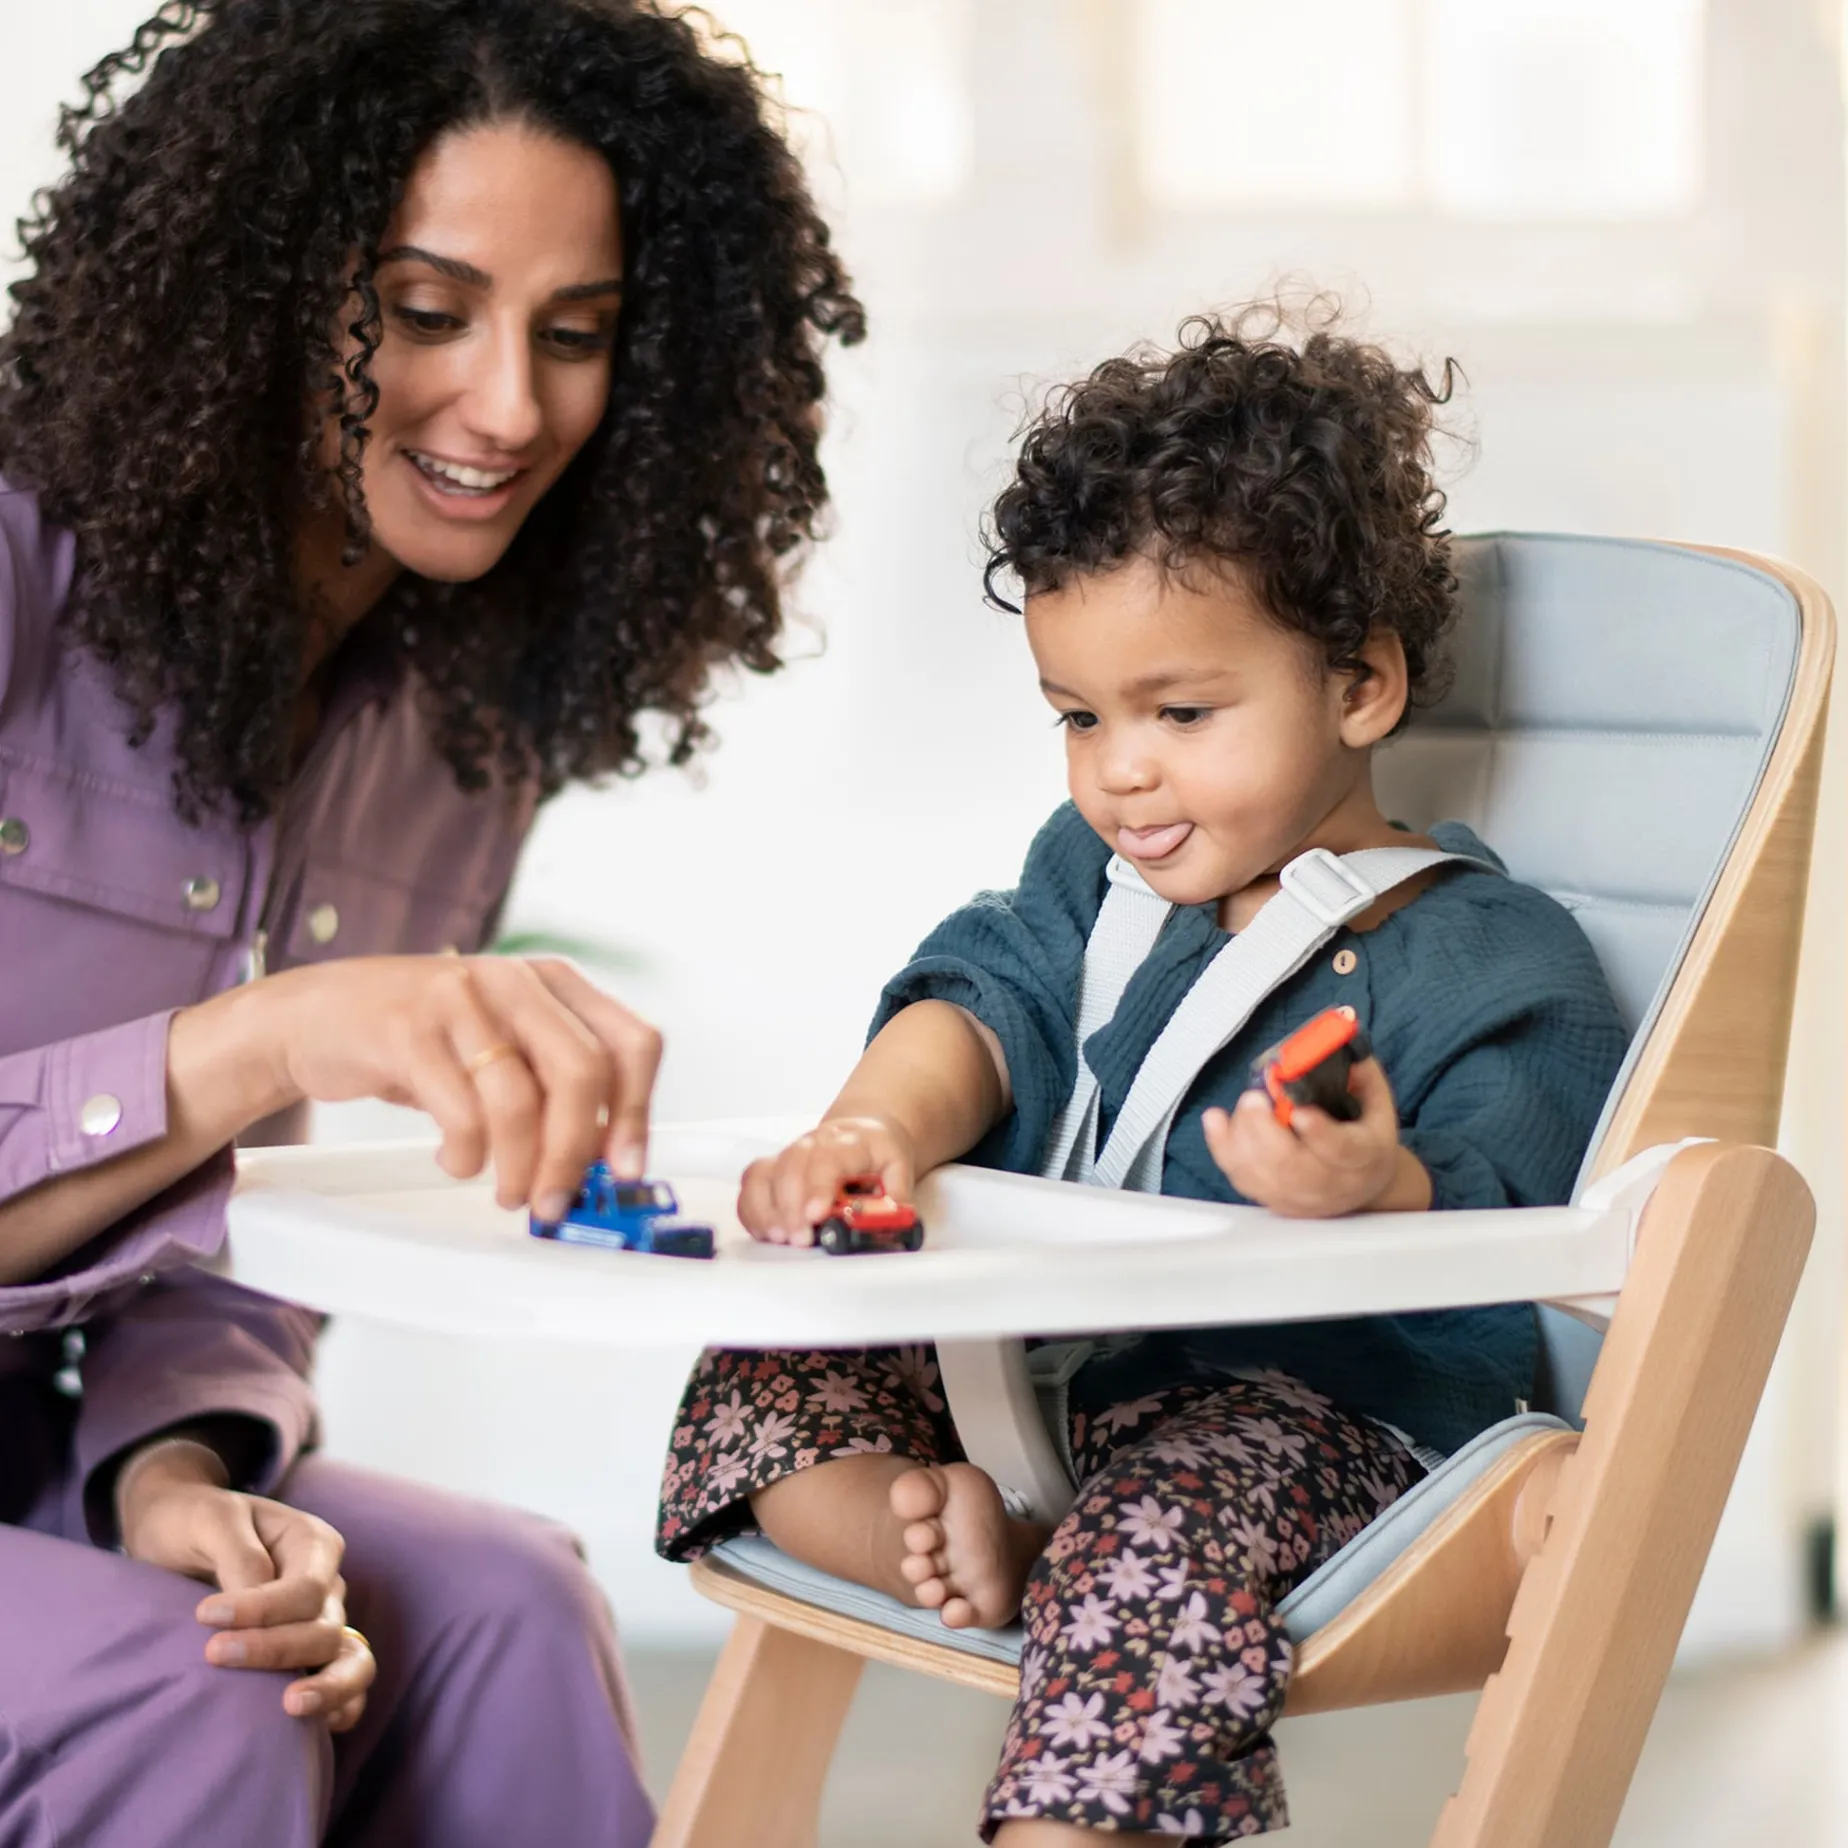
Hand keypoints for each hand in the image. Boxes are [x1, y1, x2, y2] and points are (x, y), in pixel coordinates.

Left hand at [118, 1444, 373, 1730]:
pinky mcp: (306, 1657)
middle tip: (214, 1655)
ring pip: (351, 1661)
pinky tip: (313, 1729)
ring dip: (327, 1688)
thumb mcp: (210, 1521)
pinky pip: (344, 1686)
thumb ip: (239, 1554)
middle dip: (276, 1649)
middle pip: (324, 1628)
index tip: (203, 1617)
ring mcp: (322, 1622)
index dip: (262, 1609)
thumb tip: (257, 1597)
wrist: (173, 1537)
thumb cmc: (191, 1523)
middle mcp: (327, 1584)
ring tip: (289, 1708)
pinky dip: (340, 1708)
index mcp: (312, 1543)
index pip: (306, 1588)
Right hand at [180, 952, 661, 1223]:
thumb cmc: (422, 1040)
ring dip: (518, 1167)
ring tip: (504, 1190)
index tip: (626, 1168)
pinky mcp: (408, 1028)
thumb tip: (604, 1157)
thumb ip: (552, 1085)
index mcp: (554, 983)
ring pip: (520, 1100)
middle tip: (555, 1200)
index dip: (637, 1111)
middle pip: (583, 1073)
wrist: (312, 1017)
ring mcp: (461, 997)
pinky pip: (460, 1112)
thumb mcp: (502, 1047)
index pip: (632, 1043)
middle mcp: (515, 980)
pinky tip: (456, 1159)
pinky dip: (466, 1155)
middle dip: (574, 1153)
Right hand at [738, 1114, 916, 1245]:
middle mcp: (814, 1143)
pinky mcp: (773, 1168)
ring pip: (764, 1174)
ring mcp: (790, 1154)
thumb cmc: (878, 1154)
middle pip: (791, 1168)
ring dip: (767, 1210)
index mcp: (849, 1142)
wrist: (863, 1132)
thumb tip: (889, 1219)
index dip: (818, 1187)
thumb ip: (895, 1195)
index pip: (828, 1160)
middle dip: (792, 1208)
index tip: (814, 1215)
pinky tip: (767, 1230)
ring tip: (781, 1237)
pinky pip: (751, 1184)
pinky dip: (752, 1210)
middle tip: (801, 1238)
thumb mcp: (899, 1168)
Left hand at [1202, 1056, 1430, 1216]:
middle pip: (1291, 1166)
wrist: (1364, 1186)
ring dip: (1241, 1136)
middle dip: (1264, 1129)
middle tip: (1253, 1098)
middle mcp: (1332, 1183)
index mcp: (1364, 1155)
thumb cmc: (1366, 1136)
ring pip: (1262, 1175)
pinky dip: (1223, 1148)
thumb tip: (1336, 1039)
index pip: (1342, 1150)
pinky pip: (1242, 1179)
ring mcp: (1301, 1197)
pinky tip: (1215, 1121)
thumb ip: (1361, 1073)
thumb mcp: (1377, 1102)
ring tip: (1244, 1104)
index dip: (1319, 1133)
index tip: (1298, 1111)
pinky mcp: (1276, 1201)